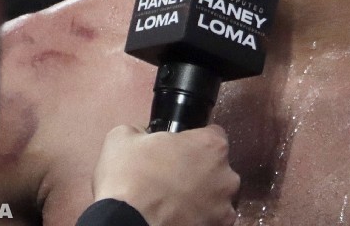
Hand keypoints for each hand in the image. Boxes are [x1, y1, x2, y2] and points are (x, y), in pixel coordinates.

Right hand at [92, 124, 239, 225]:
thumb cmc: (129, 177)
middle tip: (173, 176)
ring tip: (175, 201)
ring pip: (217, 195)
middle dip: (201, 170)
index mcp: (211, 145)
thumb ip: (143, 131)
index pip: (213, 134)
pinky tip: (179, 216)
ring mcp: (224, 206)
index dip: (194, 141)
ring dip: (203, 196)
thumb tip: (144, 137)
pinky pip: (212, 219)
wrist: (124, 223)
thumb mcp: (123, 137)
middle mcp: (226, 175)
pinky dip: (199, 218)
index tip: (179, 150)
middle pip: (218, 167)